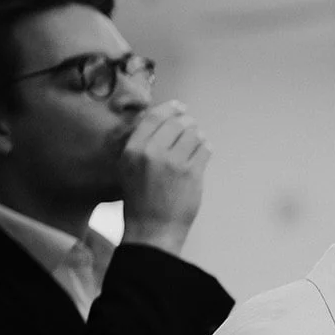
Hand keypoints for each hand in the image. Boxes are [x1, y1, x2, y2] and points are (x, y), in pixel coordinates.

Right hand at [119, 100, 209, 255]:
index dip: (169, 108)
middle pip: (176, 123)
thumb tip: (162, 122)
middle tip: (191, 126)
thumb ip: (141, 144)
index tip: (179, 106)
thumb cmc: (139, 199)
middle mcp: (153, 152)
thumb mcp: (128, 167)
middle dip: (187, 122)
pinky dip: (206, 148)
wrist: (152, 228)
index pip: (153, 117)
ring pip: (193, 135)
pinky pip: (204, 150)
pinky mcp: (192, 174)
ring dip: (198, 135)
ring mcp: (174, 162)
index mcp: (133, 149)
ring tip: (196, 141)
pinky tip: (203, 151)